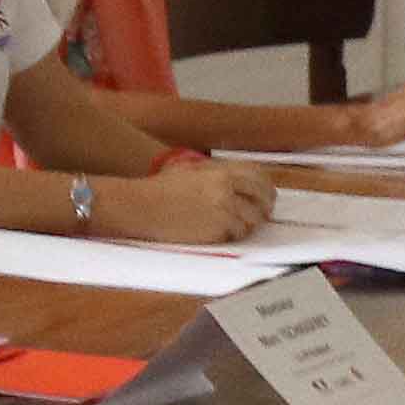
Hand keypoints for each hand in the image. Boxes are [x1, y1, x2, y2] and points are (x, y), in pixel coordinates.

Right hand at [94, 162, 275, 244]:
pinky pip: (237, 234)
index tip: (265, 195)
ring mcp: (224, 211)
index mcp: (222, 173)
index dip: (266, 188)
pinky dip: (232, 235)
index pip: (260, 178)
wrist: (138, 207)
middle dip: (264, 208)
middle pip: (262, 200)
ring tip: (236, 226)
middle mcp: (228, 190)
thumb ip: (216, 172)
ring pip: (253, 220)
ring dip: (248, 224)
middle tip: (260, 214)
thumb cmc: (157, 189)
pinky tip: (220, 232)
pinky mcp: (217, 230)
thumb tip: (237, 181)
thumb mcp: (189, 170)